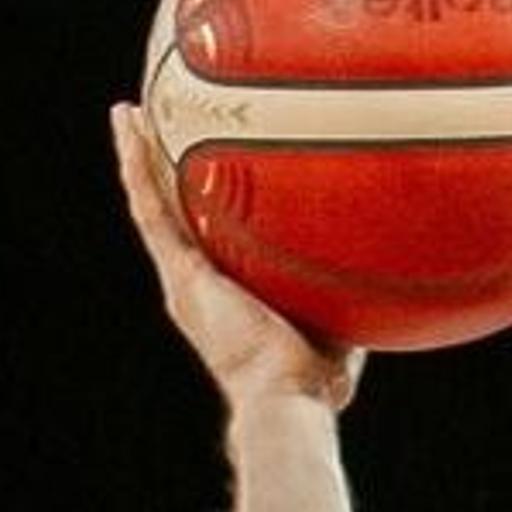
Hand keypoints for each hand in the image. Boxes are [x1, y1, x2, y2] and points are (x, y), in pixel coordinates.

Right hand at [110, 104, 359, 411]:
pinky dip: (138, 168)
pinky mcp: (182, 274)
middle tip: (151, 123)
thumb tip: (384, 254)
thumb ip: (344, 286)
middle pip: (170, 212)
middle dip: (160, 169)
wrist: (287, 397)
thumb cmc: (316, 377)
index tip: (200, 162)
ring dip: (138, 157)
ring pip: (151, 204)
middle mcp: (194, 284)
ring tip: (127, 114)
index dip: (197, 199)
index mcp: (222, 294)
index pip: (204, 235)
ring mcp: (184, 278)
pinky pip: (153, 210)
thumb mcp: (335, 317)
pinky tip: (130, 130)